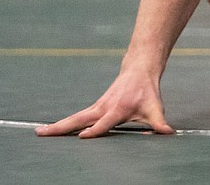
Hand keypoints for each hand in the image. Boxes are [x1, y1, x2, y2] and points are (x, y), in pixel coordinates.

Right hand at [35, 68, 173, 138]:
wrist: (139, 71)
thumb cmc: (147, 92)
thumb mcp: (155, 108)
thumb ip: (160, 123)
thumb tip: (170, 133)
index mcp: (117, 110)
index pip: (103, 124)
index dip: (95, 131)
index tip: (82, 137)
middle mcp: (103, 108)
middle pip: (79, 119)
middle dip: (62, 128)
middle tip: (43, 133)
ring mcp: (97, 107)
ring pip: (75, 118)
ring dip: (58, 126)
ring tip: (39, 133)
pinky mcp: (95, 107)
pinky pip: (78, 117)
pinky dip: (65, 124)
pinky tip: (53, 130)